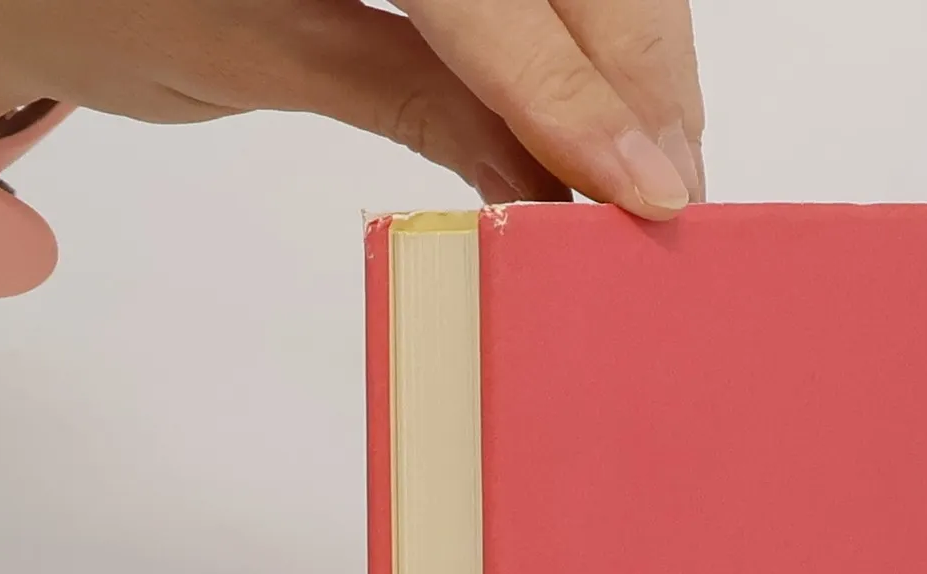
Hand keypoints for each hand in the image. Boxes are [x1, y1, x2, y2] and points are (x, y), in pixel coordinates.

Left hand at [0, 0, 703, 218]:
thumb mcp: (254, 54)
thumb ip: (420, 98)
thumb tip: (557, 179)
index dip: (574, 84)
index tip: (641, 184)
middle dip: (633, 66)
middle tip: (671, 190)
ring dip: (631, 50)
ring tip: (657, 162)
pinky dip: (582, 29)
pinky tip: (610, 104)